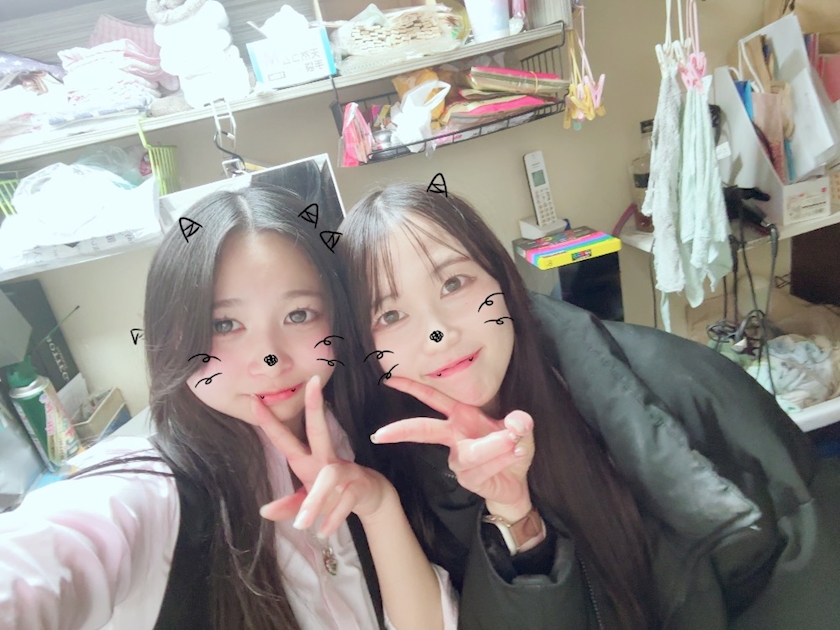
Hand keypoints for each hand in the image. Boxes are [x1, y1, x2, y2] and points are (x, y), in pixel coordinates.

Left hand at [252, 375, 394, 536]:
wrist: (371, 497)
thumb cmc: (334, 490)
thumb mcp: (309, 499)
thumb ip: (289, 505)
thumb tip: (264, 511)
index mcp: (309, 459)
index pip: (286, 438)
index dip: (270, 422)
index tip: (254, 400)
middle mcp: (326, 459)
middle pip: (320, 429)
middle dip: (315, 406)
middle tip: (313, 383)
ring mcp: (346, 470)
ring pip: (329, 477)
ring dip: (316, 500)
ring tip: (302, 524)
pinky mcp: (360, 486)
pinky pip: (345, 501)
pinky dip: (333, 518)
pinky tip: (323, 531)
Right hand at [371, 376, 534, 517]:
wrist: (517, 481)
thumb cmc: (511, 448)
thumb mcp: (521, 429)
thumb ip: (520, 421)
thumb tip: (517, 423)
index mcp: (461, 416)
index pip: (433, 399)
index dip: (412, 388)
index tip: (390, 379)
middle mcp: (455, 437)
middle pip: (424, 430)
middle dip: (402, 430)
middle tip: (381, 434)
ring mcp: (458, 460)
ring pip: (470, 452)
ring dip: (493, 446)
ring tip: (514, 441)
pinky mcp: (466, 479)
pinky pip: (482, 468)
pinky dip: (501, 460)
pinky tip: (515, 454)